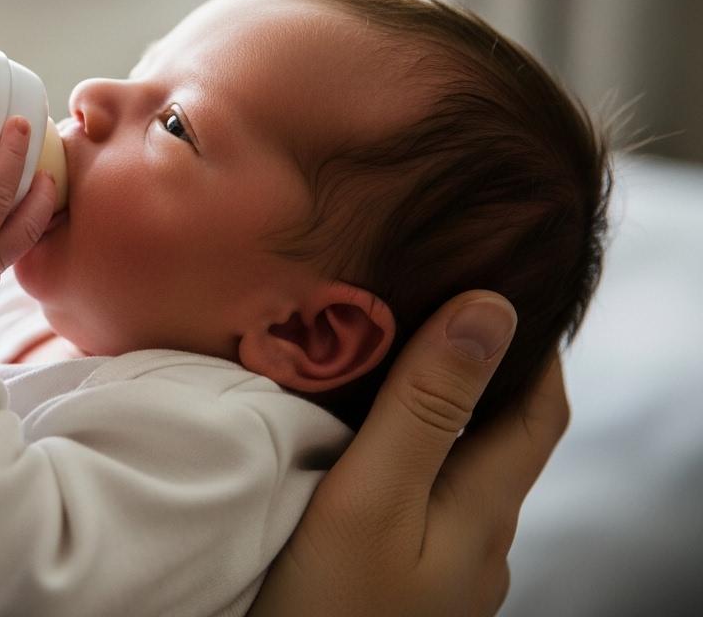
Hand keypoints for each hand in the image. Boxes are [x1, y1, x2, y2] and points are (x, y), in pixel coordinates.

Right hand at [248, 291, 567, 616]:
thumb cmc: (325, 609)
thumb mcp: (371, 498)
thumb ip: (425, 407)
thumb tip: (489, 308)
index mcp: (484, 513)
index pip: (540, 409)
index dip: (535, 344)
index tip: (505, 281)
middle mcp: (481, 546)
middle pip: (503, 442)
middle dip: (487, 375)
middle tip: (439, 312)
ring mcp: (446, 577)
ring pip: (461, 478)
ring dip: (444, 421)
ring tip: (394, 372)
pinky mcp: (407, 592)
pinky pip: (427, 512)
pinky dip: (413, 464)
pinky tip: (367, 459)